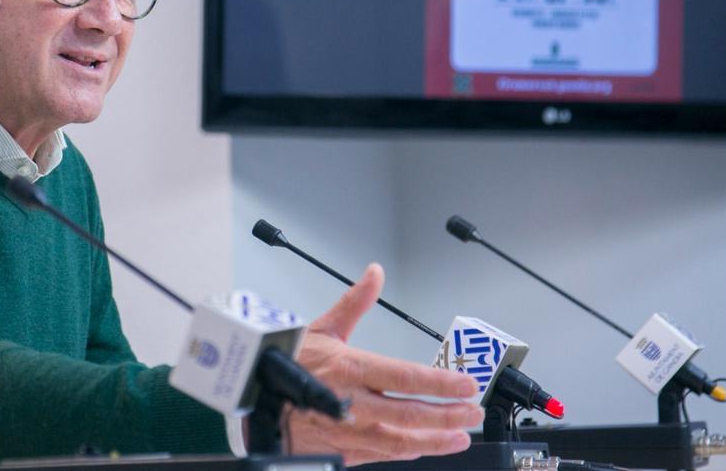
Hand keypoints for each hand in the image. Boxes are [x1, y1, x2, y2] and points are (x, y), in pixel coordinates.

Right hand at [288, 263, 483, 465]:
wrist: (252, 398)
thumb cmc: (286, 363)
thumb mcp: (321, 327)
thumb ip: (354, 303)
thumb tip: (374, 273)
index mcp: (350, 368)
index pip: (407, 377)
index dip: (442, 384)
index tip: (466, 384)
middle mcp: (351, 402)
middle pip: (412, 414)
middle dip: (449, 415)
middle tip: (472, 412)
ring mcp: (346, 431)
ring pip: (400, 441)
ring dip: (436, 440)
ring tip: (459, 436)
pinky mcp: (339, 451)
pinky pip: (380, 455)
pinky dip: (405, 452)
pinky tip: (423, 447)